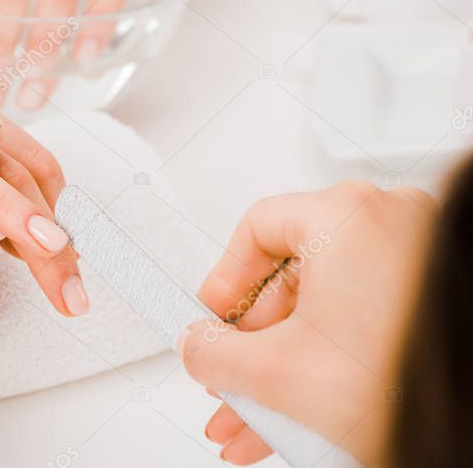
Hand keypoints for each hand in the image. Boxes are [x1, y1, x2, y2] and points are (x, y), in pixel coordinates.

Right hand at [179, 182, 435, 464]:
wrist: (466, 427)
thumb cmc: (403, 386)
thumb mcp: (275, 373)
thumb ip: (212, 353)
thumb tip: (197, 345)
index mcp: (346, 216)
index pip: (256, 228)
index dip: (222, 282)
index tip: (211, 319)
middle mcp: (388, 224)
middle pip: (291, 275)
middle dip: (254, 343)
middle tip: (234, 377)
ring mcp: (417, 259)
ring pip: (325, 308)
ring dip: (284, 363)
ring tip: (261, 412)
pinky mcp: (432, 295)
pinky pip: (360, 320)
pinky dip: (326, 360)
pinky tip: (299, 408)